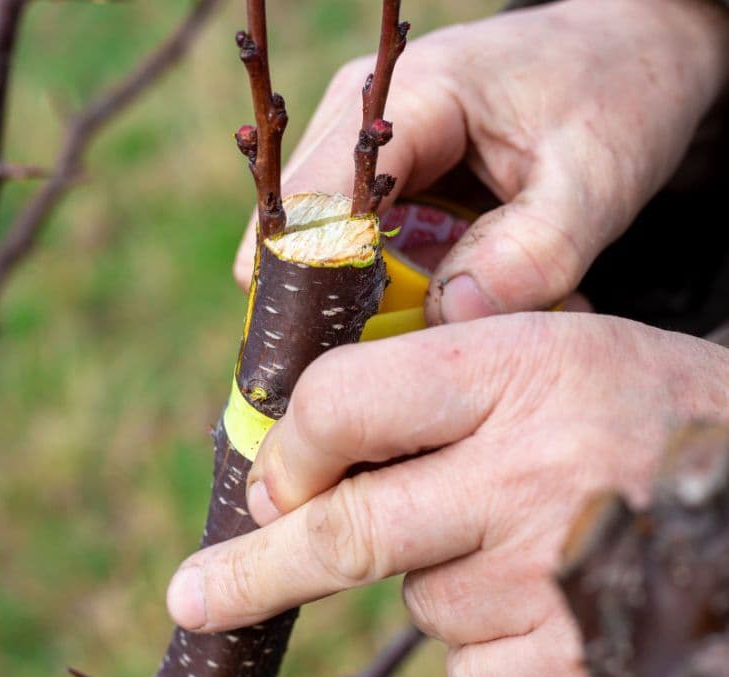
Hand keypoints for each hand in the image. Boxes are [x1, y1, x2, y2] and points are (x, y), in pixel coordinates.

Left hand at [167, 314, 728, 676]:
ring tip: (530, 533)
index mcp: (516, 367)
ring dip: (440, 576)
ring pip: (417, 600)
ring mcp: (554, 577)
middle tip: (193, 599)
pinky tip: (553, 594)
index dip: (292, 448)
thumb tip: (300, 468)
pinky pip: (466, 670)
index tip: (271, 481)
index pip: (344, 402)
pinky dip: (484, 642)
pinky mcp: (577, 666)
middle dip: (255, 572)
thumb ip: (429, 390)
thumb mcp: (548, 351)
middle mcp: (530, 471)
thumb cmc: (639, 411)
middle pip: (347, 534)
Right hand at [233, 0, 728, 322]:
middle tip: (379, 376)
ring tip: (417, 343)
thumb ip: (534, 251)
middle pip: (299, 236)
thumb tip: (450, 314)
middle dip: (329, 310)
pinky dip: (382, 295)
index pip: (318, 204)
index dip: (314, 289)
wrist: (620, 56)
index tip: (334, 367)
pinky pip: (351, 254)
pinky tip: (428, 316)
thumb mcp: (595, 176)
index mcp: (407, 100)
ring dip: (358, 307)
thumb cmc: (615, 96)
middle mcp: (358, 124)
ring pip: (318, 253)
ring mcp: (357, 155)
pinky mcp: (371, 186)